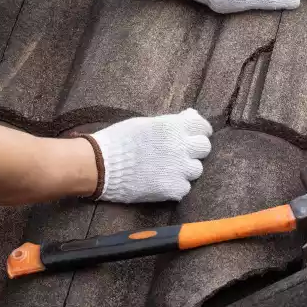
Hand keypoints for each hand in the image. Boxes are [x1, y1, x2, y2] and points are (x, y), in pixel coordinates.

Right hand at [87, 108, 213, 202]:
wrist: (102, 165)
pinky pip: (184, 188)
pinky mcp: (173, 189)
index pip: (202, 127)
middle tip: (182, 153)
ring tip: (170, 169)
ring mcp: (179, 169)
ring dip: (186, 169)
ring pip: (196, 169)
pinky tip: (162, 182)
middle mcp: (181, 146)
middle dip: (195, 149)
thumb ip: (169, 123)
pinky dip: (176, 186)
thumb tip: (189, 117)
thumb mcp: (146, 123)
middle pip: (204, 148)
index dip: (200, 131)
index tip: (195, 135)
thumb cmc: (119, 139)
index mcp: (174, 127)